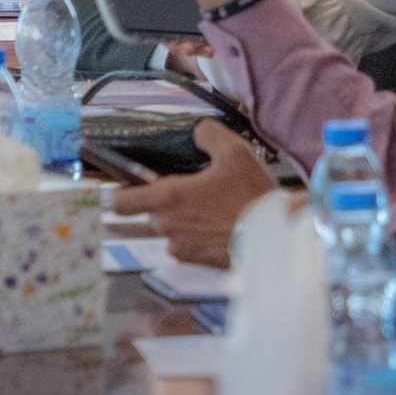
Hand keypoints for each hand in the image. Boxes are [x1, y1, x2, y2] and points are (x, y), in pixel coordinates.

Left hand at [110, 120, 276, 267]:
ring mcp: (181, 247)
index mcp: (169, 198)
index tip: (134, 185)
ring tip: (214, 209)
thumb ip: (208, 134)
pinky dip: (198, 236)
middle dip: (169, 202)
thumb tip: (199, 132)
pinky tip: (221, 225)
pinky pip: (187, 245)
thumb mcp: (235, 153)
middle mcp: (168, 226)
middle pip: (152, 212)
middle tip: (196, 190)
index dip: (123, 192)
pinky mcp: (196, 262)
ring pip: (171, 229)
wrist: (275, 239)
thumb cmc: (252, 198)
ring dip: (185, 220)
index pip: (120, 201)